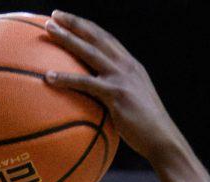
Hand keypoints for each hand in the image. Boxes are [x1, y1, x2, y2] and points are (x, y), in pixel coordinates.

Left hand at [43, 10, 182, 165]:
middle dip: (75, 23)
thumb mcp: (132, 103)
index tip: (70, 20)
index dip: (87, 27)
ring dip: (67, 38)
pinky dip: (66, 78)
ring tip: (48, 30)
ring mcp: (121, 78)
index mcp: (130, 65)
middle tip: (54, 15)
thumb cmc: (145, 129)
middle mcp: (126, 65)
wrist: (162, 139)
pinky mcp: (116, 94)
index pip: (106, 39)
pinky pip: (86, 83)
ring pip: (89, 52)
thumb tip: (97, 101)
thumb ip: (116, 95)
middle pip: (96, 37)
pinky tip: (48, 77)